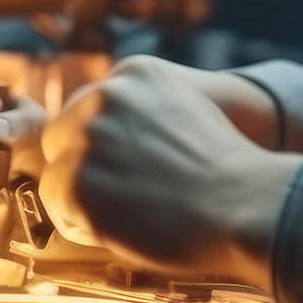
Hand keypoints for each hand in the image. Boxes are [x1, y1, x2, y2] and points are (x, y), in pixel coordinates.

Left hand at [40, 55, 300, 290]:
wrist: (244, 204)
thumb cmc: (228, 168)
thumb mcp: (190, 108)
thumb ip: (148, 110)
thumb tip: (116, 143)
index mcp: (135, 73)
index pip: (89, 108)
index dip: (102, 144)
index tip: (123, 166)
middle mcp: (105, 97)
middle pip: (63, 134)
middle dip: (83, 165)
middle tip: (123, 193)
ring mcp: (87, 139)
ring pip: (58, 174)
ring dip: (84, 197)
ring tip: (130, 214)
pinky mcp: (75, 183)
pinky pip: (58, 209)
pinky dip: (83, 225)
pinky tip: (121, 229)